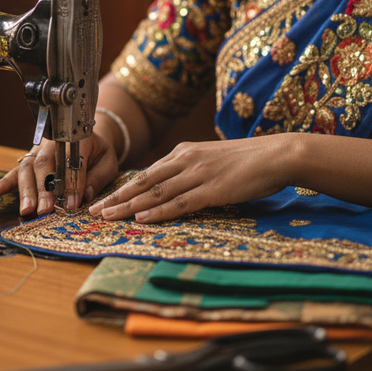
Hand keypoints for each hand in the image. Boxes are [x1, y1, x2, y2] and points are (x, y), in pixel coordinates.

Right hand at [0, 133, 120, 215]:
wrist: (84, 136)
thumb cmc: (98, 152)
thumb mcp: (108, 162)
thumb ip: (98, 177)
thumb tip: (86, 195)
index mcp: (76, 140)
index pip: (71, 161)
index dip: (71, 183)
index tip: (72, 204)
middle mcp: (53, 143)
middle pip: (44, 164)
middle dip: (43, 189)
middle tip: (44, 210)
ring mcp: (38, 150)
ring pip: (28, 168)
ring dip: (26, 190)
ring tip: (26, 209)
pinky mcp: (29, 158)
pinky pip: (16, 170)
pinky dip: (5, 181)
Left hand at [87, 138, 288, 222]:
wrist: (277, 154)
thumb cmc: (248, 161)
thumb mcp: (212, 160)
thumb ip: (191, 171)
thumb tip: (173, 188)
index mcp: (184, 153)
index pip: (147, 173)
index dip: (124, 188)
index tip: (104, 199)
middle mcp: (186, 160)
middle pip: (143, 182)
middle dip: (117, 197)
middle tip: (94, 210)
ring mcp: (198, 174)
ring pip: (156, 192)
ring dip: (129, 206)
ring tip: (108, 216)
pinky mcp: (213, 190)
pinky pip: (180, 203)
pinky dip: (158, 211)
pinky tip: (142, 217)